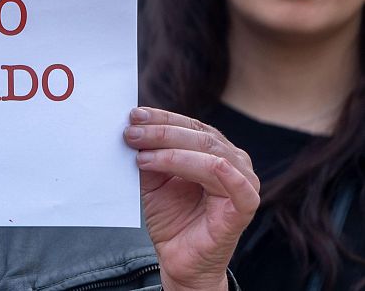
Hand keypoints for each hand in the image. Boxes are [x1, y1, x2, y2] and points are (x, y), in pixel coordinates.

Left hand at [123, 107, 258, 290]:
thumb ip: (149, 156)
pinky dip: (208, 169)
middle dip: (161, 132)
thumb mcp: (154, 181)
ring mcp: (243, 183)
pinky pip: (234, 183)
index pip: (190, 126)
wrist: (181, 260)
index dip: (162, 118)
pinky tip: (183, 164)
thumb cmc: (172, 218)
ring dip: (172, 151)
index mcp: (216, 151)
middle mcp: (234, 162)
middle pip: (199, 137)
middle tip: (131, 133)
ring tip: (141, 156)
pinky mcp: (244, 207)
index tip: (134, 115)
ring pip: (210, 155)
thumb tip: (133, 130)